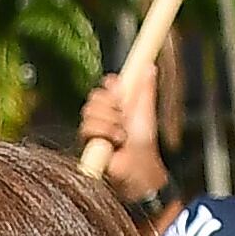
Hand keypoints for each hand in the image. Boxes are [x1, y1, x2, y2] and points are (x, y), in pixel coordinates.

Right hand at [77, 72, 169, 202]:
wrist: (140, 169)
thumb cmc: (142, 145)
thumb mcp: (145, 112)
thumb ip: (145, 89)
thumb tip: (149, 66)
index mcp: (112, 107)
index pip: (104, 88)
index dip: (112, 90)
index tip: (122, 96)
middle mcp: (100, 117)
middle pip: (94, 98)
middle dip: (111, 108)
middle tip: (124, 120)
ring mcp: (91, 132)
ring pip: (89, 113)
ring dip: (110, 123)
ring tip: (122, 136)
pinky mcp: (85, 145)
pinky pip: (87, 130)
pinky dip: (104, 134)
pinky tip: (115, 142)